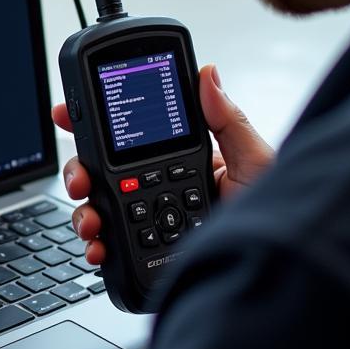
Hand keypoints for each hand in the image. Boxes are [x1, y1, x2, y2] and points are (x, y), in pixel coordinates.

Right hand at [51, 64, 273, 264]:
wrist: (281, 274)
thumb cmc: (278, 221)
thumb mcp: (255, 163)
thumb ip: (227, 121)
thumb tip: (207, 74)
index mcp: (184, 162)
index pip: (133, 136)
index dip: (97, 124)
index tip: (69, 113)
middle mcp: (162, 191)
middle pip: (104, 173)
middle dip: (80, 170)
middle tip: (79, 177)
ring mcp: (151, 226)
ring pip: (99, 210)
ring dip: (83, 211)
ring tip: (91, 219)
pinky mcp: (146, 257)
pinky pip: (110, 248)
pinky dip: (95, 247)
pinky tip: (98, 247)